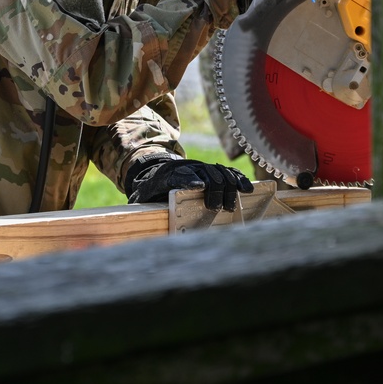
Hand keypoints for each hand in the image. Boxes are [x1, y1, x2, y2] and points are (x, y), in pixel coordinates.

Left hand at [125, 154, 252, 211]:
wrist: (156, 169)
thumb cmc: (149, 188)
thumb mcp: (140, 196)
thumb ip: (140, 204)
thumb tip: (134, 216)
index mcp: (169, 174)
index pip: (181, 174)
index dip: (190, 179)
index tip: (199, 187)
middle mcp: (189, 167)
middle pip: (207, 174)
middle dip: (214, 190)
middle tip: (216, 208)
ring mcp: (202, 167)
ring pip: (220, 173)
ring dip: (228, 189)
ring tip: (230, 207)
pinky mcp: (212, 171)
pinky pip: (229, 173)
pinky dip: (239, 180)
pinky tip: (248, 190)